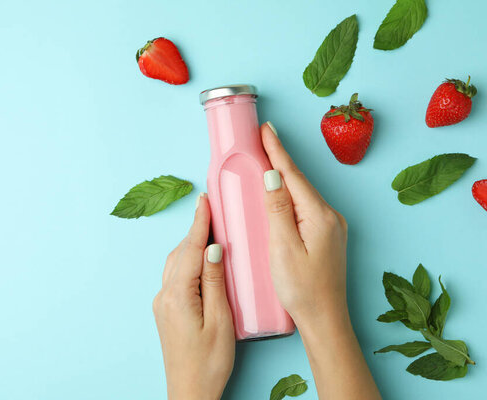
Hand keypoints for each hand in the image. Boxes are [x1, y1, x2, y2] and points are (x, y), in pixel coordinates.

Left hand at [153, 193, 234, 399]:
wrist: (188, 391)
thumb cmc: (209, 362)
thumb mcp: (221, 321)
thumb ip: (215, 282)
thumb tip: (213, 249)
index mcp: (178, 295)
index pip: (190, 250)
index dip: (198, 223)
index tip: (203, 200)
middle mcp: (164, 295)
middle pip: (179, 253)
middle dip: (194, 230)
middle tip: (209, 210)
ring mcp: (162, 303)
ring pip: (175, 264)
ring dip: (189, 245)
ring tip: (207, 230)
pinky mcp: (165, 311)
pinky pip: (174, 276)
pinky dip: (186, 261)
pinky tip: (199, 261)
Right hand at [261, 123, 347, 325]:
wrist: (325, 320)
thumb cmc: (302, 289)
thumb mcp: (283, 248)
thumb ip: (277, 209)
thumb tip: (272, 175)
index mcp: (319, 216)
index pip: (293, 175)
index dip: (277, 151)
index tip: (266, 129)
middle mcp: (330, 216)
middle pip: (299, 181)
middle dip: (279, 158)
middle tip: (262, 137)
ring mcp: (330, 226)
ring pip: (302, 193)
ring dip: (284, 176)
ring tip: (267, 159)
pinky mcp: (326, 235)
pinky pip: (305, 206)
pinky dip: (290, 195)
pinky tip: (280, 193)